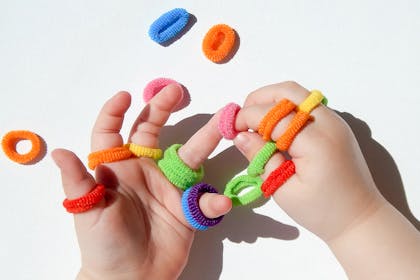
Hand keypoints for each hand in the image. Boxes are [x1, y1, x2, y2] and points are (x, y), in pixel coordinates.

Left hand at [52, 84, 231, 279]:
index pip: (111, 134)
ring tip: (223, 124)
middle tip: (175, 91)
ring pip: (189, 155)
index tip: (124, 97)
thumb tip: (58, 152)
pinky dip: (213, 200)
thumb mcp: (88, 213)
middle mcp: (143, 171)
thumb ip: (79, 183)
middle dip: (162, 108)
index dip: (114, 113)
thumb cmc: (104, 245)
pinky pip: (204, 198)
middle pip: (151, 132)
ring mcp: (168, 186)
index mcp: (116, 170)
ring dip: (206, 139)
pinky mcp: (188, 206)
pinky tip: (216, 204)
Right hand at [233, 81, 384, 240]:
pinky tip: (274, 129)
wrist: (360, 218)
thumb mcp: (284, 190)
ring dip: (271, 102)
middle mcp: (328, 123)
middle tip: (242, 121)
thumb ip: (262, 159)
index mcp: (316, 142)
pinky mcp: (335, 125)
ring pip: (297, 94)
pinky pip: (305, 105)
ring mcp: (334, 121)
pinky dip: (284, 109)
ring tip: (255, 123)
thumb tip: (240, 136)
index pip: (274, 115)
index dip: (247, 117)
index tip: (231, 130)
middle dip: (258, 99)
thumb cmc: (321, 211)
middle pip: (288, 91)